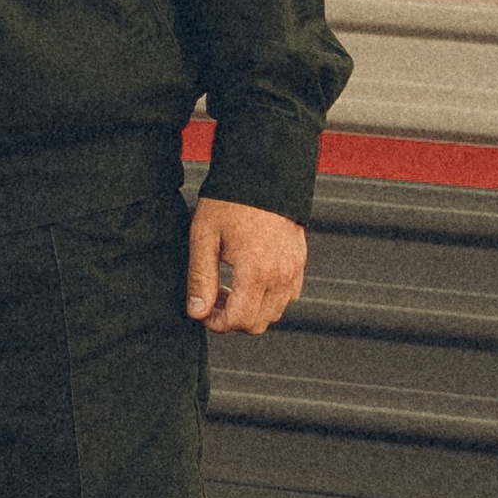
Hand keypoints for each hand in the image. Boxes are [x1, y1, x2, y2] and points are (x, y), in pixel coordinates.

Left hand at [186, 196, 305, 334]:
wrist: (263, 173)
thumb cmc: (230, 201)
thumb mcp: (204, 236)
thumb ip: (200, 278)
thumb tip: (197, 312)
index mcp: (256, 271)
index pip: (238, 321)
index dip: (215, 323)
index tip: (201, 309)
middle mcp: (282, 275)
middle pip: (258, 324)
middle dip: (232, 319)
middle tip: (212, 296)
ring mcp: (295, 270)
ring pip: (274, 314)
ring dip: (250, 310)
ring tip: (229, 286)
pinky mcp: (300, 263)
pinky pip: (287, 297)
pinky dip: (268, 298)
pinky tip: (249, 279)